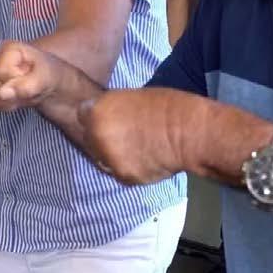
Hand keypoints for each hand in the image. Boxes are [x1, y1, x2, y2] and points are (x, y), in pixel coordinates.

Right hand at [0, 41, 61, 110]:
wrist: (49, 83)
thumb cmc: (48, 75)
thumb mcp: (45, 79)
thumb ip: (26, 86)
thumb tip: (2, 93)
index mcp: (7, 48)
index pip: (0, 72)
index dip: (17, 80)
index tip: (30, 75)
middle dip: (11, 91)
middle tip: (27, 86)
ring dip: (8, 100)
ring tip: (22, 91)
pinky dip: (3, 104)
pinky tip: (15, 97)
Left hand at [79, 87, 200, 183]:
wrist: (190, 132)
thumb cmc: (167, 106)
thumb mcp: (129, 96)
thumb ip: (111, 108)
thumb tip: (106, 115)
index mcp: (96, 112)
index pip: (82, 115)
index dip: (96, 117)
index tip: (108, 119)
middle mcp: (96, 136)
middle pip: (90, 139)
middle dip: (102, 137)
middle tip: (124, 136)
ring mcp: (108, 158)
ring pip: (103, 159)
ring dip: (113, 156)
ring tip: (137, 150)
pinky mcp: (124, 176)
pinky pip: (120, 173)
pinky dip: (130, 169)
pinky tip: (146, 161)